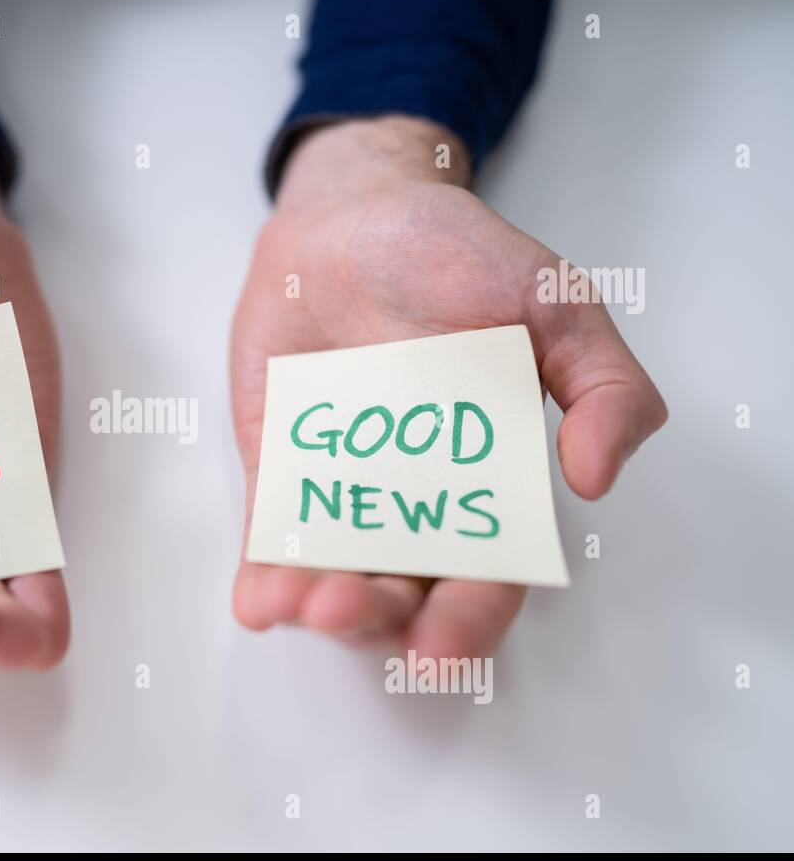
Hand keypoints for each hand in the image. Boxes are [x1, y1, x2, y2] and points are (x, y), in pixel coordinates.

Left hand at [230, 117, 666, 657]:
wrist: (354, 212)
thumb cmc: (460, 256)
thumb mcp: (555, 304)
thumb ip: (603, 386)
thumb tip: (595, 479)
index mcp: (489, 483)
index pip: (487, 576)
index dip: (468, 621)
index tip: (442, 648)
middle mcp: (416, 502)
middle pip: (401, 592)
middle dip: (377, 620)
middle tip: (349, 608)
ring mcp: (343, 489)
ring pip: (331, 574)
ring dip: (314, 604)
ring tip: (297, 604)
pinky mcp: (279, 468)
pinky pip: (271, 531)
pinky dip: (263, 572)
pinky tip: (256, 598)